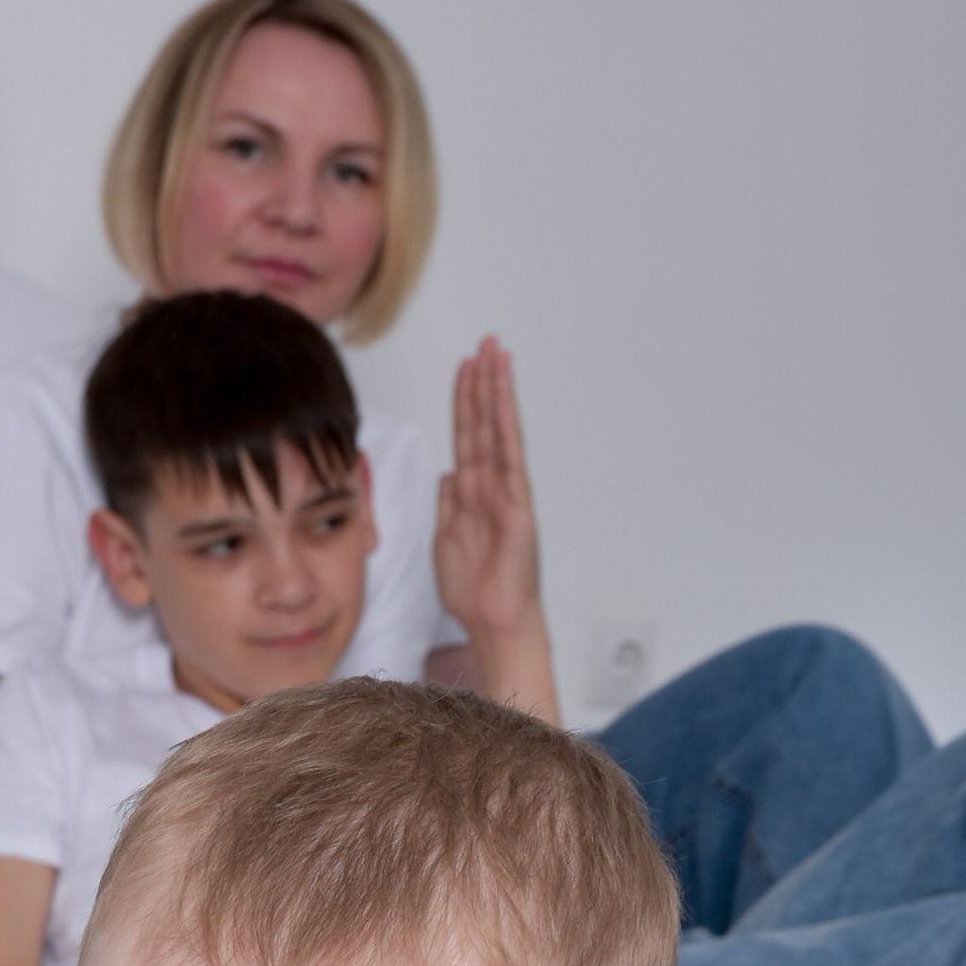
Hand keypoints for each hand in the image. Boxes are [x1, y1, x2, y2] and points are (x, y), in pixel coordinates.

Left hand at [433, 338, 553, 711]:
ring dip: (496, 393)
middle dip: (483, 382)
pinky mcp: (518, 510)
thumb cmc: (474, 590)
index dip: (464, 401)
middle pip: (483, 425)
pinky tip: (502, 403)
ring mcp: (507, 496)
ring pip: (498, 434)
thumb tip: (449, 473)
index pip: (468, 437)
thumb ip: (449, 505)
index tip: (464, 367)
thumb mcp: (447, 540)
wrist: (493, 623)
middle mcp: (492, 488)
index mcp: (473, 494)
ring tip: (496, 355)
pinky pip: (510, 462)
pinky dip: (505, 431)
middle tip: (485, 342)